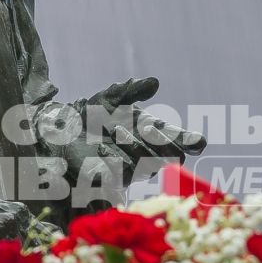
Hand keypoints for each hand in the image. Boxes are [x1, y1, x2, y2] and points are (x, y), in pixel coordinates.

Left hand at [41, 79, 204, 202]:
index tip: (198, 141)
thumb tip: (155, 82)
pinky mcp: (114, 179)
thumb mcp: (111, 98)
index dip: (192, 142)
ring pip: (147, 165)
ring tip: (116, 130)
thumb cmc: (93, 114)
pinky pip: (122, 175)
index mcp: (154, 133)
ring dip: (135, 147)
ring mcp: (134, 168)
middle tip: (148, 128)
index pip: (181, 141)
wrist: (63, 132)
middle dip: (163, 143)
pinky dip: (114, 160)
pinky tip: (102, 148)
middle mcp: (149, 153)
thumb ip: (132, 90)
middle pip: (172, 157)